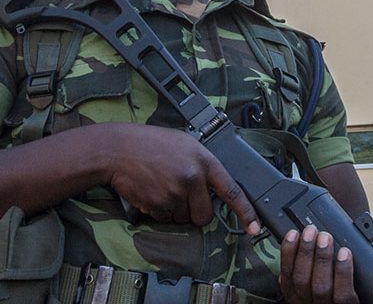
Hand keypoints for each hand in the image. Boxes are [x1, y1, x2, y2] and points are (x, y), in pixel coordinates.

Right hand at [104, 123, 259, 232]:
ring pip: (184, 219)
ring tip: (161, 187)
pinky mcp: (158, 205)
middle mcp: (192, 177)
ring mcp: (175, 192)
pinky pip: (165, 220)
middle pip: (205, 215)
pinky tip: (151, 192)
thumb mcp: (185, 144)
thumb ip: (203, 164)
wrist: (117, 149)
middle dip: (195, 212)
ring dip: (174, 210)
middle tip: (180, 195)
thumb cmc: (150, 144)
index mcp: (204, 160)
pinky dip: (159, 212)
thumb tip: (215, 188)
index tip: (255, 229)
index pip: (232, 191)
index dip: (246, 212)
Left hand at [278, 226, 372, 303]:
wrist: (333, 284)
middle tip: (324, 236)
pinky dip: (287, 254)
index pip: (344, 297)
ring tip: (310, 232)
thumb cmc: (357, 278)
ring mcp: (304, 302)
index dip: (343, 274)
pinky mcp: (289, 291)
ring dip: (304, 254)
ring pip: (300, 281)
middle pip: (319, 288)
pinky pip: (284, 274)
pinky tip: (292, 236)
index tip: (345, 251)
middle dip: (321, 260)